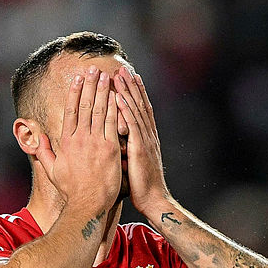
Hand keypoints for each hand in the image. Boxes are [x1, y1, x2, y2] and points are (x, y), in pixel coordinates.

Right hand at [35, 65, 121, 211]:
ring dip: (103, 91)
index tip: (78, 78)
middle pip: (85, 105)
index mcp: (67, 141)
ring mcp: (96, 143)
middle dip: (90, 85)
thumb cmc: (72, 190)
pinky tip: (118, 95)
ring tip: (106, 76)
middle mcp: (80, 138)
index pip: (71, 110)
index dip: (75, 92)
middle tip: (94, 68)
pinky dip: (116, 108)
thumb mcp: (52, 170)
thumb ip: (43, 152)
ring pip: (100, 111)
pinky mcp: (111, 149)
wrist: (88, 204)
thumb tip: (37, 138)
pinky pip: (114, 124)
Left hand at [115, 65, 169, 212]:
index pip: (140, 110)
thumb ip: (124, 149)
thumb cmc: (140, 185)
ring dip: (127, 91)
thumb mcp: (131, 163)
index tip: (128, 78)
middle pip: (139, 105)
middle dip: (131, 86)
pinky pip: (132, 124)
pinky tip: (118, 97)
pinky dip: (125, 109)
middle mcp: (147, 135)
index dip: (135, 93)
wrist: (153, 199)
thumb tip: (113, 143)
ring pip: (135, 110)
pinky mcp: (140, 147)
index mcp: (145, 138)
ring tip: (120, 75)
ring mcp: (145, 140)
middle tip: (123, 68)